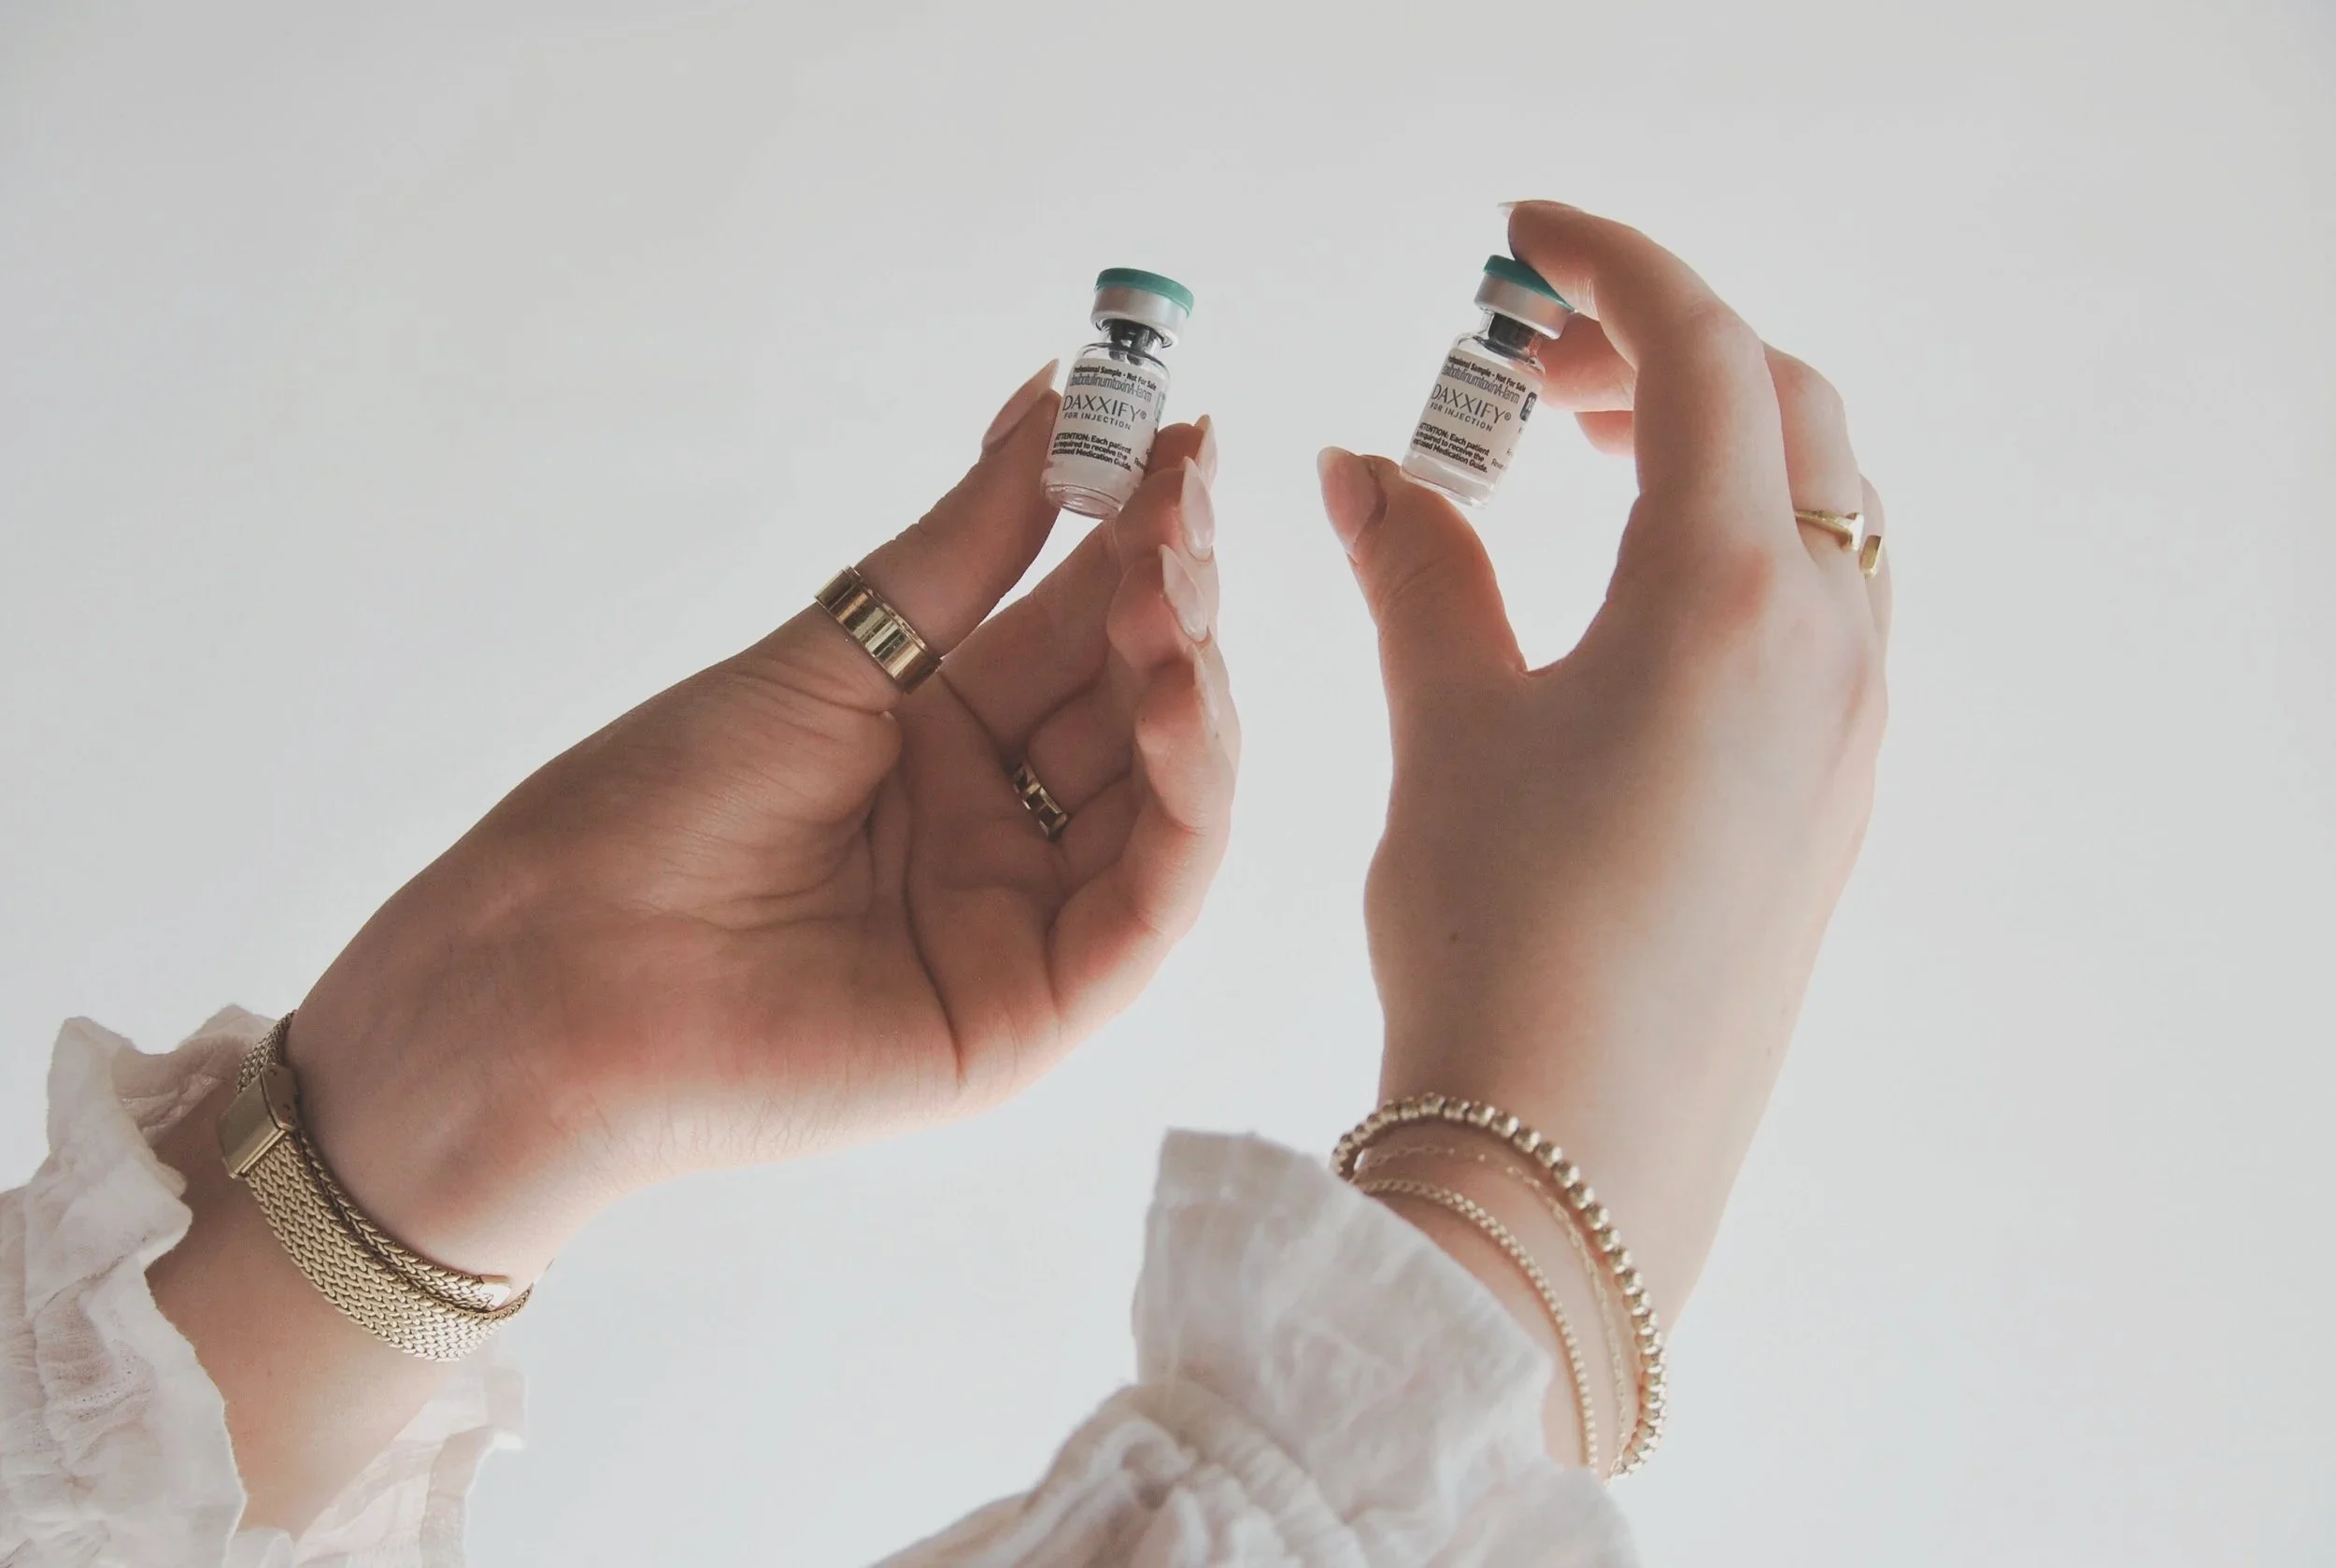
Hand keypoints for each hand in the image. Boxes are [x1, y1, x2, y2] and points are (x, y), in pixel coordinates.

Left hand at [287, 367, 1236, 1279]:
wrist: (553, 969)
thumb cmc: (654, 811)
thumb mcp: (833, 654)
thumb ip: (967, 547)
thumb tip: (1053, 394)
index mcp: (941, 744)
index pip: (1080, 632)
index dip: (1138, 539)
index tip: (1177, 435)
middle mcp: (995, 830)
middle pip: (1132, 705)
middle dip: (1169, 597)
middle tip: (1176, 498)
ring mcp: (1019, 924)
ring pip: (1163, 801)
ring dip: (1189, 688)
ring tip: (1169, 592)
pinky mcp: (1028, 1013)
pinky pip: (1146, 905)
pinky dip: (1183, 802)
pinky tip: (1173, 702)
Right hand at [1318, 202, 1888, 1334]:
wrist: (1574, 1156)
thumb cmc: (1499, 936)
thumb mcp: (1448, 727)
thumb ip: (1418, 571)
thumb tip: (1366, 468)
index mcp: (1731, 594)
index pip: (1700, 350)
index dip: (1606, 266)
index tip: (1519, 240)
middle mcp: (1826, 643)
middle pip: (1786, 408)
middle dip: (1662, 351)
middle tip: (1530, 368)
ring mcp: (1849, 726)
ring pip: (1821, 509)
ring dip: (1715, 446)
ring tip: (1580, 462)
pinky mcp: (1835, 796)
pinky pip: (1823, 608)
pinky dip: (1741, 545)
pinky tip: (1633, 598)